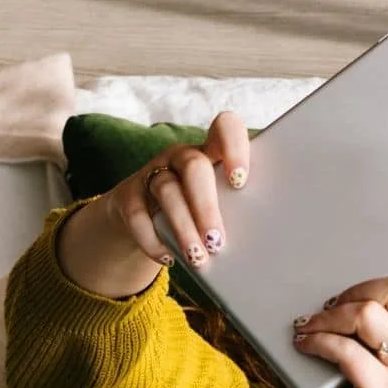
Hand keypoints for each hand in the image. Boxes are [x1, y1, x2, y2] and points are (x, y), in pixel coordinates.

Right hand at [104, 111, 250, 268]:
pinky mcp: (128, 195)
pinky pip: (138, 216)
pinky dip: (153, 240)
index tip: (240, 181)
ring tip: (198, 258)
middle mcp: (181, 157)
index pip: (224, 128)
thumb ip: (235, 212)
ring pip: (167, 192)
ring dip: (183, 228)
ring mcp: (152, 173)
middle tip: (217, 241)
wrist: (144, 220)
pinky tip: (169, 258)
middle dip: (206, 206)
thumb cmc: (197, 214)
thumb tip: (258, 247)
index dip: (234, 148)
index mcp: (211, 152)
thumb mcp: (217, 205)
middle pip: (194, 167)